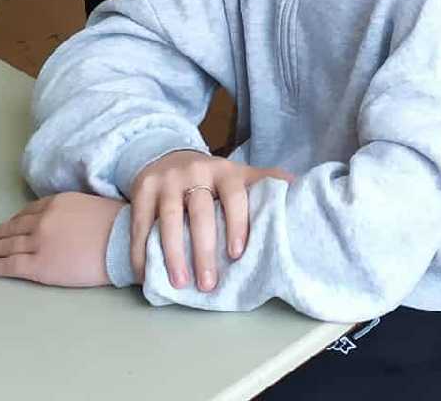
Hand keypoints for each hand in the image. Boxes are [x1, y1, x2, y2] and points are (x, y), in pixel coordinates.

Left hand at [0, 192, 123, 287]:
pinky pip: (10, 265)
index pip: (29, 211)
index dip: (15, 220)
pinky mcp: (39, 266)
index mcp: (56, 202)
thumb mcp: (91, 206)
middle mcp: (43, 220)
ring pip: (8, 245)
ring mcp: (38, 242)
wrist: (122, 243)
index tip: (8, 225)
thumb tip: (65, 222)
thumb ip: (71, 212)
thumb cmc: (117, 225)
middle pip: (13, 227)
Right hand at [125, 152, 293, 291]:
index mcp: (225, 171)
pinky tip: (145, 274)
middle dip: (203, 250)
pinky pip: (140, 224)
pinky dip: (140, 252)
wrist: (168, 157)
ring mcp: (166, 180)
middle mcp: (195, 172)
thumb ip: (264, 181)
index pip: (234, 195)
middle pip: (200, 212)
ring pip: (168, 219)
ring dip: (172, 254)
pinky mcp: (142, 190)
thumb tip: (300, 188)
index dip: (237, 223)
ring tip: (179, 283)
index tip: (237, 254)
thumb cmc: (211, 178)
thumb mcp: (238, 175)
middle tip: (208, 283)